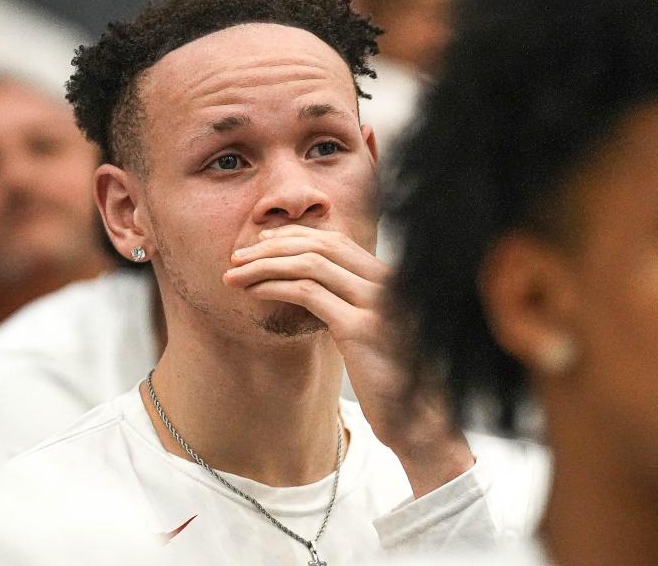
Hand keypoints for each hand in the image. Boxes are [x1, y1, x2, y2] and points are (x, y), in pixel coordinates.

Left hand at [223, 225, 473, 496]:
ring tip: (235, 274)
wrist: (423, 422)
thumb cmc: (394, 381)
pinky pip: (308, 294)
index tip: (263, 242)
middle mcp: (387, 283)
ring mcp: (375, 304)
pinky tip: (254, 293)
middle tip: (239, 254)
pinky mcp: (360, 329)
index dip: (296, 236)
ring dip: (265, 265)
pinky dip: (275, 287)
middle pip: (321, 245)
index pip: (337, 241)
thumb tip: (313, 287)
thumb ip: (354, 304)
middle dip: (274, 245)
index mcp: (391, 280)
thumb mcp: (376, 333)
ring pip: (310, 264)